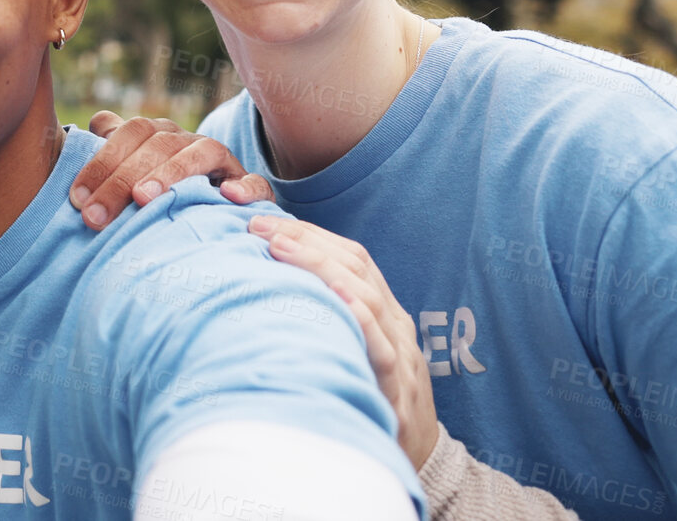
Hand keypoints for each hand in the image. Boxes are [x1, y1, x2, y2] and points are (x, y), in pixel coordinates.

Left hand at [71, 112, 263, 228]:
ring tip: (143, 200)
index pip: (130, 132)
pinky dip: (246, 187)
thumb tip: (95, 125)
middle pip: (157, 144)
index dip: (101, 161)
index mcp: (158, 135)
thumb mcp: (128, 177)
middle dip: (121, 179)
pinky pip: (255, 182)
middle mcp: (188, 141)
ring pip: (200, 152)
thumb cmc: (155, 200)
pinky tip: (228, 196)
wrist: (211, 221)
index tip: (77, 198)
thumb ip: (110, 152)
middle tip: (95, 216)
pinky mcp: (250, 188)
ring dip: (170, 173)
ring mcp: (222, 161)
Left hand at [247, 215, 439, 469]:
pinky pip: (383, 346)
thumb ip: (322, 320)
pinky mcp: (400, 387)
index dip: (307, 234)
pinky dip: (360, 318)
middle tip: (257, 225)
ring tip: (279, 246)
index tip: (261, 220)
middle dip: (305, 239)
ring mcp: (401, 352)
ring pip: (365, 295)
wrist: (418, 457)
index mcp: (382, 310)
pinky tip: (336, 297)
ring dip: (320, 266)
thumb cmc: (370, 398)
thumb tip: (267, 291)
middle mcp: (394, 323)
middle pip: (354, 265)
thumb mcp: (347, 350)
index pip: (349, 257)